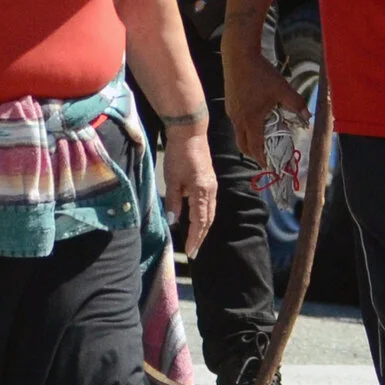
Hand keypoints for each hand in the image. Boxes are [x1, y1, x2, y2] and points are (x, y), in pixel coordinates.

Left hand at [163, 121, 217, 258]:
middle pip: (208, 220)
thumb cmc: (179, 155)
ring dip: (203, 228)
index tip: (190, 252)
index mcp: (202, 192)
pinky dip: (204, 216)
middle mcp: (211, 191)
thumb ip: (174, 202)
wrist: (190, 133)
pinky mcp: (209, 181)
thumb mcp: (172, 179)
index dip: (195, 238)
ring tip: (195, 240)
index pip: (200, 222)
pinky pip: (209, 205)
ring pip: (210, 213)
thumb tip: (174, 222)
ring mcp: (212, 186)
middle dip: (201, 237)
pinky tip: (197, 220)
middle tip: (193, 251)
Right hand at [223, 43, 305, 165]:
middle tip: (266, 157)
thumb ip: (296, 103)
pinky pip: (236, 123)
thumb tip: (308, 117)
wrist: (238, 56)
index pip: (255, 147)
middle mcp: (238, 119)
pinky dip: (245, 129)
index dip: (263, 158)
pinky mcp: (230, 104)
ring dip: (249, 141)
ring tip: (261, 141)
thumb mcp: (282, 88)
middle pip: (243, 145)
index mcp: (251, 119)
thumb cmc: (261, 73)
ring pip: (238, 134)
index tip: (270, 166)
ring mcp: (232, 112)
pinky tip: (255, 121)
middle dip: (254, 154)